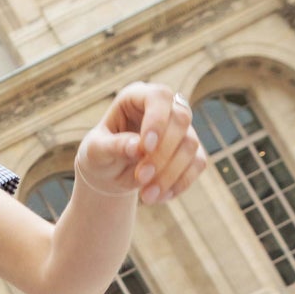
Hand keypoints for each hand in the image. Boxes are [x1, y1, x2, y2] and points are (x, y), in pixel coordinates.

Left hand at [74, 80, 208, 204]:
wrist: (109, 174)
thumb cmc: (100, 155)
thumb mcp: (96, 151)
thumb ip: (113, 146)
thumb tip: (137, 147)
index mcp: (137, 97)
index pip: (159, 97)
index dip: (157, 120)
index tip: (145, 148)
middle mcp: (164, 108)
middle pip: (181, 119)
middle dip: (162, 153)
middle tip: (140, 178)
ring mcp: (180, 129)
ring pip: (191, 145)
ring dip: (170, 173)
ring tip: (146, 196)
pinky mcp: (190, 151)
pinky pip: (198, 163)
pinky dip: (180, 183)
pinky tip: (159, 197)